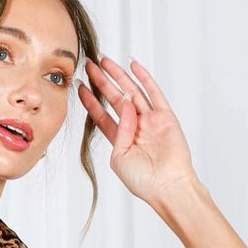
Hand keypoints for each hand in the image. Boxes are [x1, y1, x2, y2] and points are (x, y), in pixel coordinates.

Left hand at [77, 55, 198, 205]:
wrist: (167, 187)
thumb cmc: (143, 181)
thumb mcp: (119, 159)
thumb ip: (118, 133)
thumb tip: (124, 106)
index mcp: (121, 141)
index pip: (102, 116)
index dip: (91, 101)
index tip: (80, 87)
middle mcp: (135, 128)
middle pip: (114, 99)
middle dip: (101, 82)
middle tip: (89, 66)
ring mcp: (150, 121)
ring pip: (132, 92)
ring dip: (119, 76)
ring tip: (105, 61)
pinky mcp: (165, 117)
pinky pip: (154, 93)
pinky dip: (144, 78)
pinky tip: (133, 66)